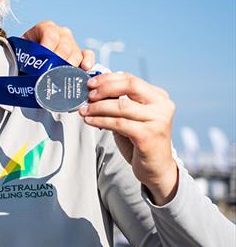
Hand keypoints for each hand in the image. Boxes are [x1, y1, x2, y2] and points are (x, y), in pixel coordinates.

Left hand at [22, 20, 94, 70]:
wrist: (30, 56)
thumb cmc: (25, 54)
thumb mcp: (22, 51)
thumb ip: (24, 56)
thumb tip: (23, 69)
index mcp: (46, 27)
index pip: (50, 35)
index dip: (47, 49)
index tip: (42, 62)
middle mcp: (61, 33)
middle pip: (64, 46)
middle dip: (57, 62)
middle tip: (49, 75)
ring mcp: (72, 42)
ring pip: (75, 53)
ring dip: (68, 66)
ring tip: (60, 77)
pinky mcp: (80, 53)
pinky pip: (87, 54)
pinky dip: (87, 61)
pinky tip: (84, 68)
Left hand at [79, 73, 178, 204]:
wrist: (156, 167)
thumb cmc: (140, 140)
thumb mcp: (131, 116)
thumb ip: (119, 102)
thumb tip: (94, 90)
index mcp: (158, 96)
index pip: (131, 79)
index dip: (108, 79)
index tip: (91, 83)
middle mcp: (162, 105)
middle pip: (130, 86)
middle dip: (105, 88)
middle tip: (88, 95)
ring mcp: (158, 120)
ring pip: (121, 106)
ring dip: (98, 107)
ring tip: (84, 110)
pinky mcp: (149, 135)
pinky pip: (119, 123)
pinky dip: (101, 120)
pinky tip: (90, 121)